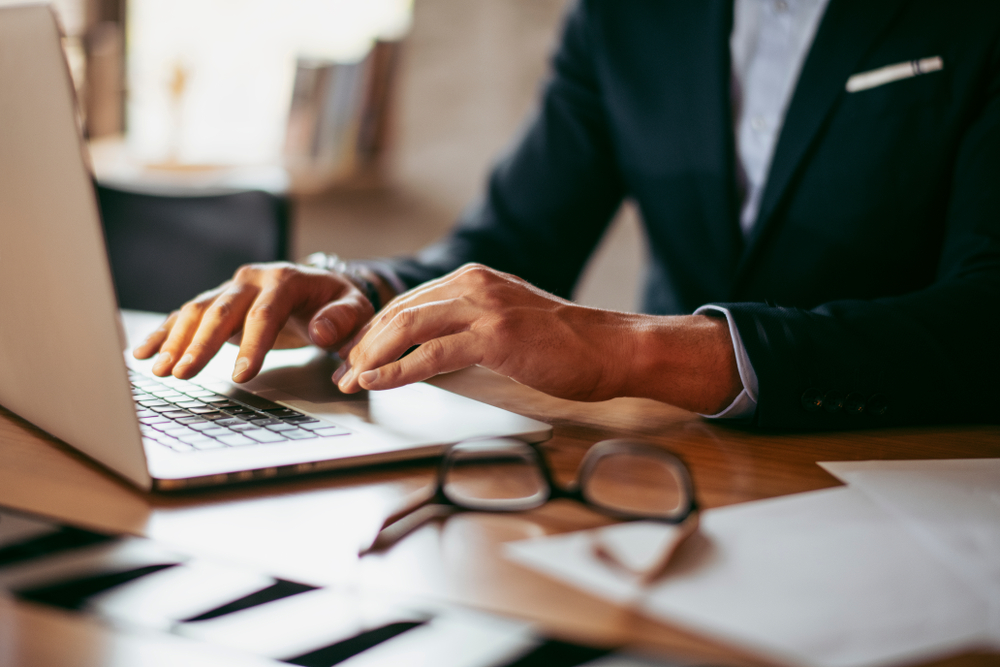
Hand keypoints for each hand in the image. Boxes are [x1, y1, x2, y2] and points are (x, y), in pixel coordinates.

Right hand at [133, 262, 375, 382]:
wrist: (325, 287)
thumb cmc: (340, 303)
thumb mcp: (355, 309)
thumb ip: (343, 319)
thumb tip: (321, 332)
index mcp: (286, 279)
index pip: (265, 313)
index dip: (253, 344)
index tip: (242, 375)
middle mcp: (252, 279)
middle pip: (222, 311)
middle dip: (200, 344)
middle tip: (184, 374)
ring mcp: (231, 288)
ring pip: (197, 311)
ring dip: (176, 340)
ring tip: (160, 370)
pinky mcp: (218, 301)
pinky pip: (186, 315)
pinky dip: (164, 333)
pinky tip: (144, 352)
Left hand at [333, 264, 742, 412]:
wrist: (610, 347)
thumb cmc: (563, 344)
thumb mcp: (506, 322)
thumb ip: (468, 326)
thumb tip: (429, 350)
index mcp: (473, 279)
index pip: (408, 301)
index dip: (375, 331)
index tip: (356, 357)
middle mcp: (473, 284)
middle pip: (400, 310)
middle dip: (364, 344)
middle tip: (343, 372)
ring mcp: (484, 307)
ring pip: (408, 325)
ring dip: (372, 356)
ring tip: (352, 379)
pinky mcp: (495, 336)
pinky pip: (432, 353)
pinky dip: (398, 369)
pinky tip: (379, 383)